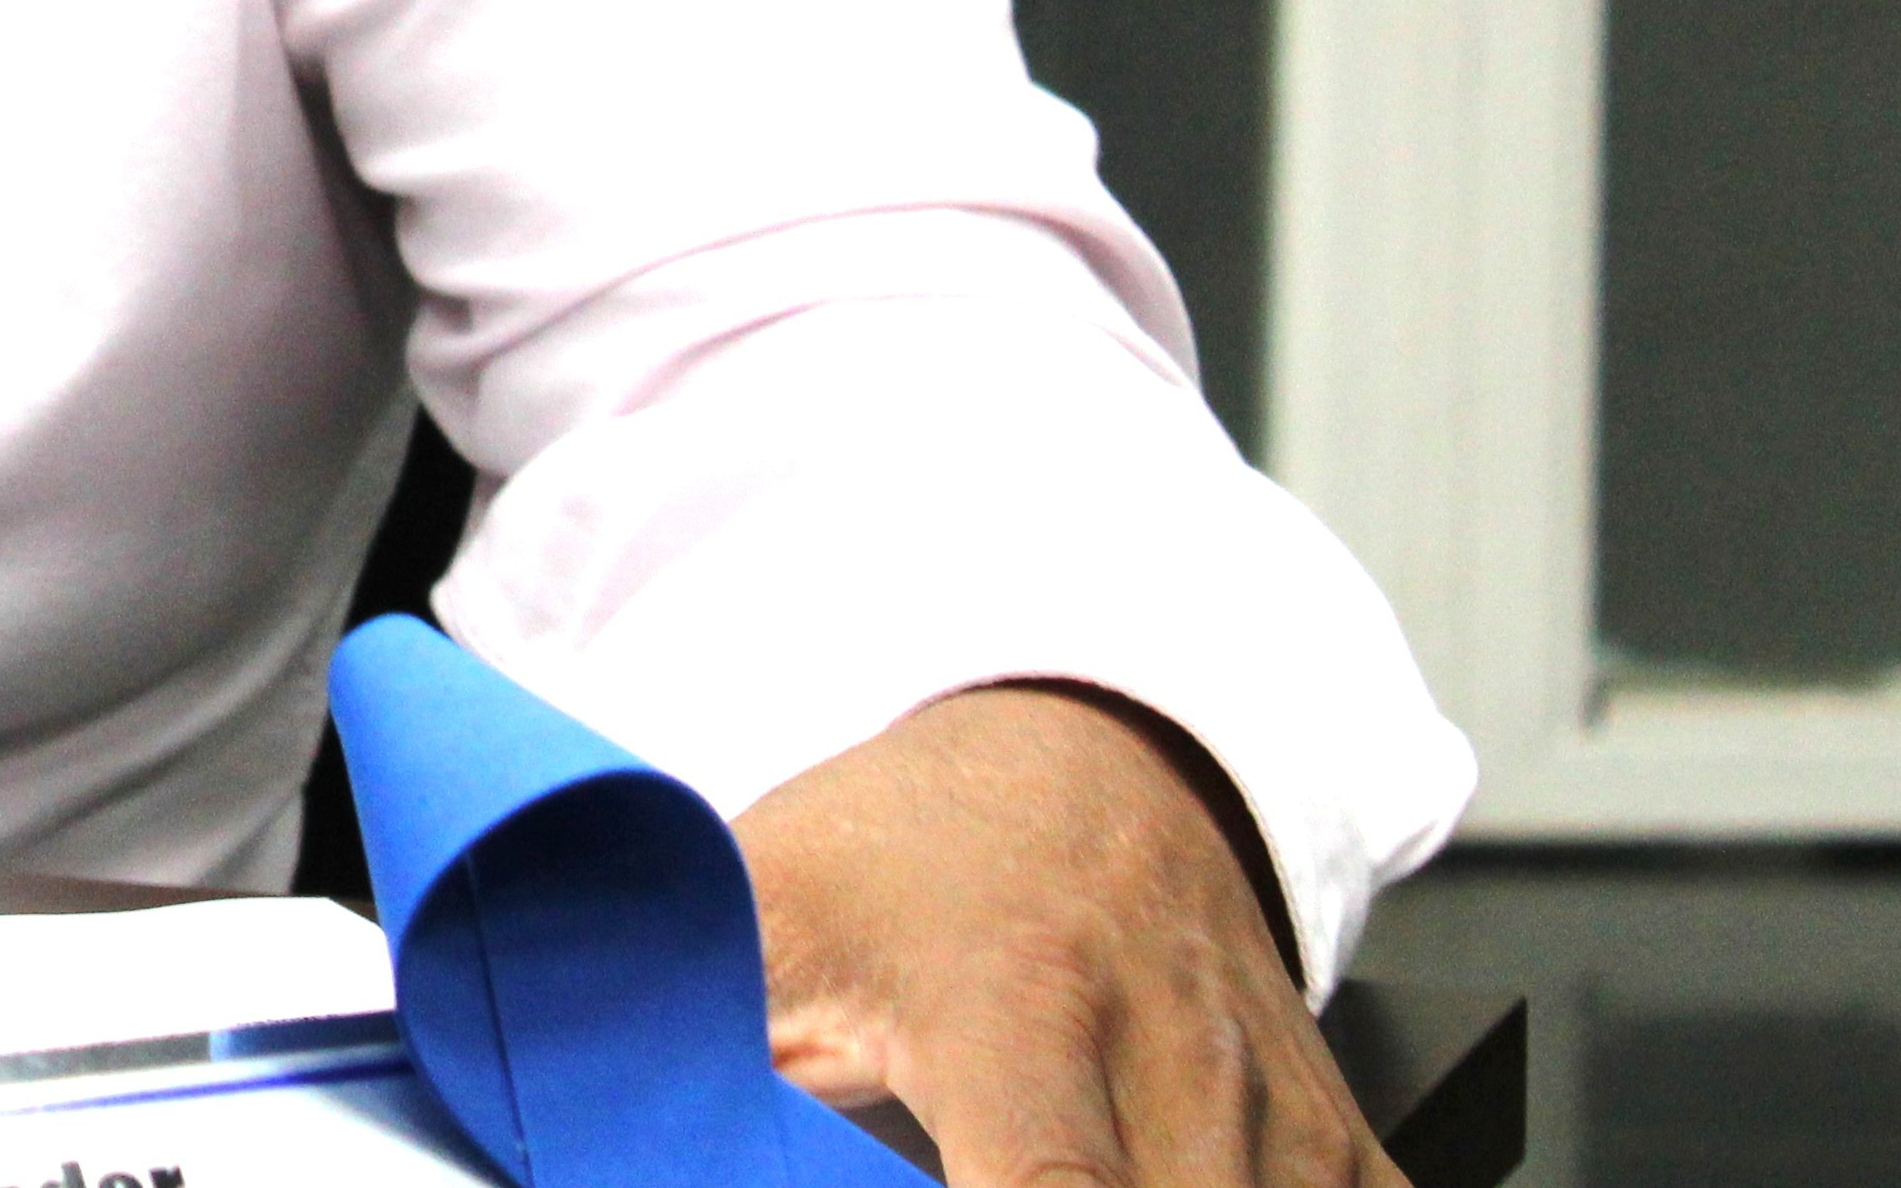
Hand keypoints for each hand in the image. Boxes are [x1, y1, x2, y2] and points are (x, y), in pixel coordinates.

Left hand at [734, 683, 1392, 1186]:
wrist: (1087, 755)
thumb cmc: (901, 851)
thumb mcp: (761, 907)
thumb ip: (673, 1016)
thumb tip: (557, 1083)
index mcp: (1016, 1004)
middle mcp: (1173, 1054)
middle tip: (978, 1179)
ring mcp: (1275, 1099)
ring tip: (1053, 1181)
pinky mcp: (1343, 1132)